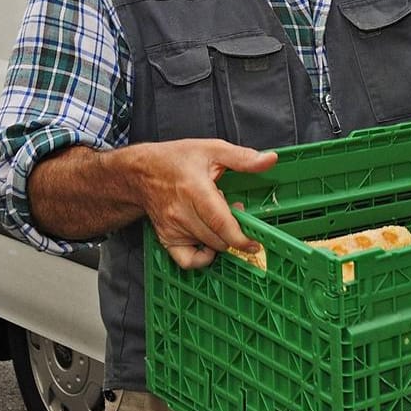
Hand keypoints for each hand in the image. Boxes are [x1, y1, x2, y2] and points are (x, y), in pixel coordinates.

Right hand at [127, 139, 278, 269]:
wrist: (140, 172)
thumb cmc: (176, 159)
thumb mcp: (212, 149)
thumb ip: (243, 158)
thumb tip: (270, 160)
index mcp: (195, 190)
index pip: (221, 223)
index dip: (241, 238)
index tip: (255, 242)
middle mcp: (181, 213)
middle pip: (218, 239)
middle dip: (235, 232)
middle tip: (235, 212)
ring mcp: (172, 228)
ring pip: (209, 247)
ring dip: (221, 239)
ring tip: (218, 218)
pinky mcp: (166, 238)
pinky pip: (187, 261)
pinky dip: (203, 258)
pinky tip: (209, 244)